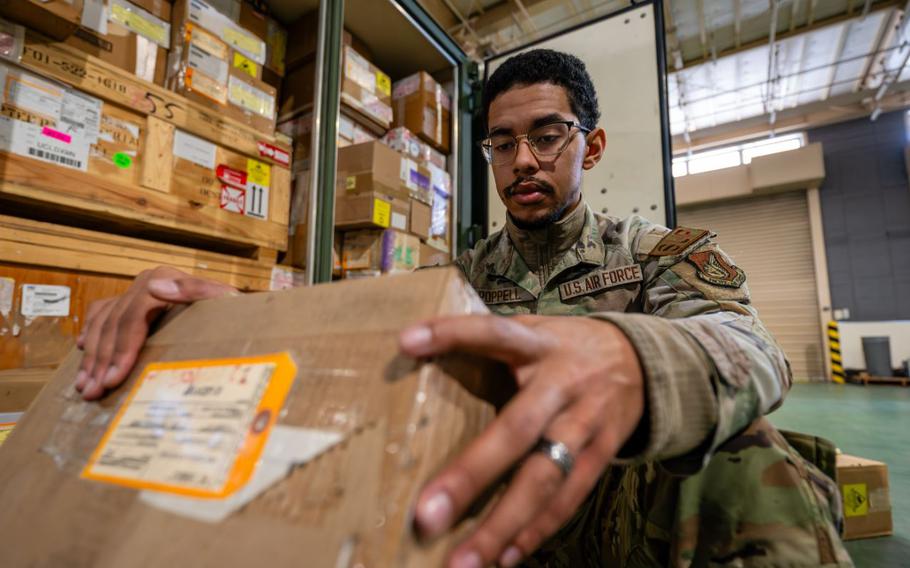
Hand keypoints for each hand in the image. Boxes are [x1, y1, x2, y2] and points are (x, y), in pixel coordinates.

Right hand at [75, 266, 236, 400]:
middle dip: (101, 361)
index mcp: (164, 279)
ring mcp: (137, 290)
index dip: (120, 350)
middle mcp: (146, 282)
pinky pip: (102, 314)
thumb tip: (156, 287)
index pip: (132, 317)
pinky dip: (91, 332)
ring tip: (84, 385)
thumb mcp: (223, 300)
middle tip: (92, 392)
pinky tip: (82, 350)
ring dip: (91, 355)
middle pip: (114, 324)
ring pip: (103, 323)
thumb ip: (196, 291)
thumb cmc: (233, 310)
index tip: (113, 379)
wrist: (237, 308)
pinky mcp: (133, 299)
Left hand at [399, 314, 644, 567]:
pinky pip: (570, 497)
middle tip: (427, 514)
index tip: (407, 343)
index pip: (493, 332)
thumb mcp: (533, 331)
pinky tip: (504, 556)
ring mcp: (586, 421)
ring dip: (503, 523)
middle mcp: (563, 383)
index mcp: (538, 343)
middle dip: (472, 474)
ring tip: (464, 560)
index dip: (452, 334)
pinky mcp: (603, 453)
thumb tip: (412, 346)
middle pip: (517, 429)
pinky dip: (537, 530)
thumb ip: (488, 344)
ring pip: (545, 477)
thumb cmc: (564, 349)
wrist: (644, 361)